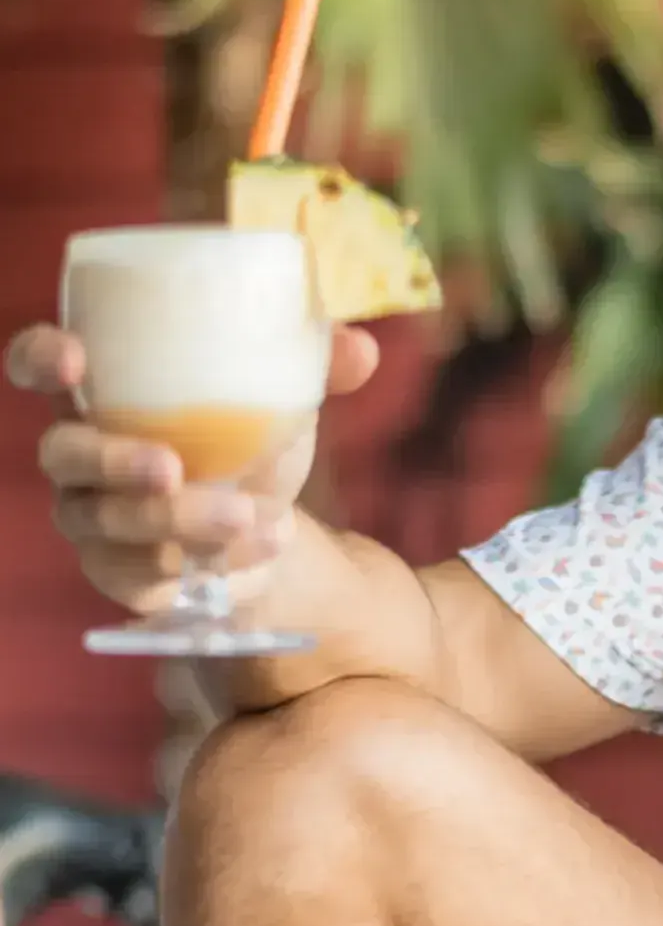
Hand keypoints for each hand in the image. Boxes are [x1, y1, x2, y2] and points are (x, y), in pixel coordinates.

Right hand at [5, 320, 378, 618]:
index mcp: (104, 390)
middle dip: (113, 461)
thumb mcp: (287, 395)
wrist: (269, 522)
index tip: (76, 359)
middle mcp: (81, 454)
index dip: (41, 359)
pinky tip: (261, 547)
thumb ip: (319, 364)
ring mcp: (93, 518)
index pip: (38, 364)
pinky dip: (207, 562)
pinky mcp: (121, 573)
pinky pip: (143, 576)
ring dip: (176, 521)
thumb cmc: (252, 437)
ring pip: (106, 522)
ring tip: (246, 514)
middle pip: (63, 454)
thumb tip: (362, 349)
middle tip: (172, 467)